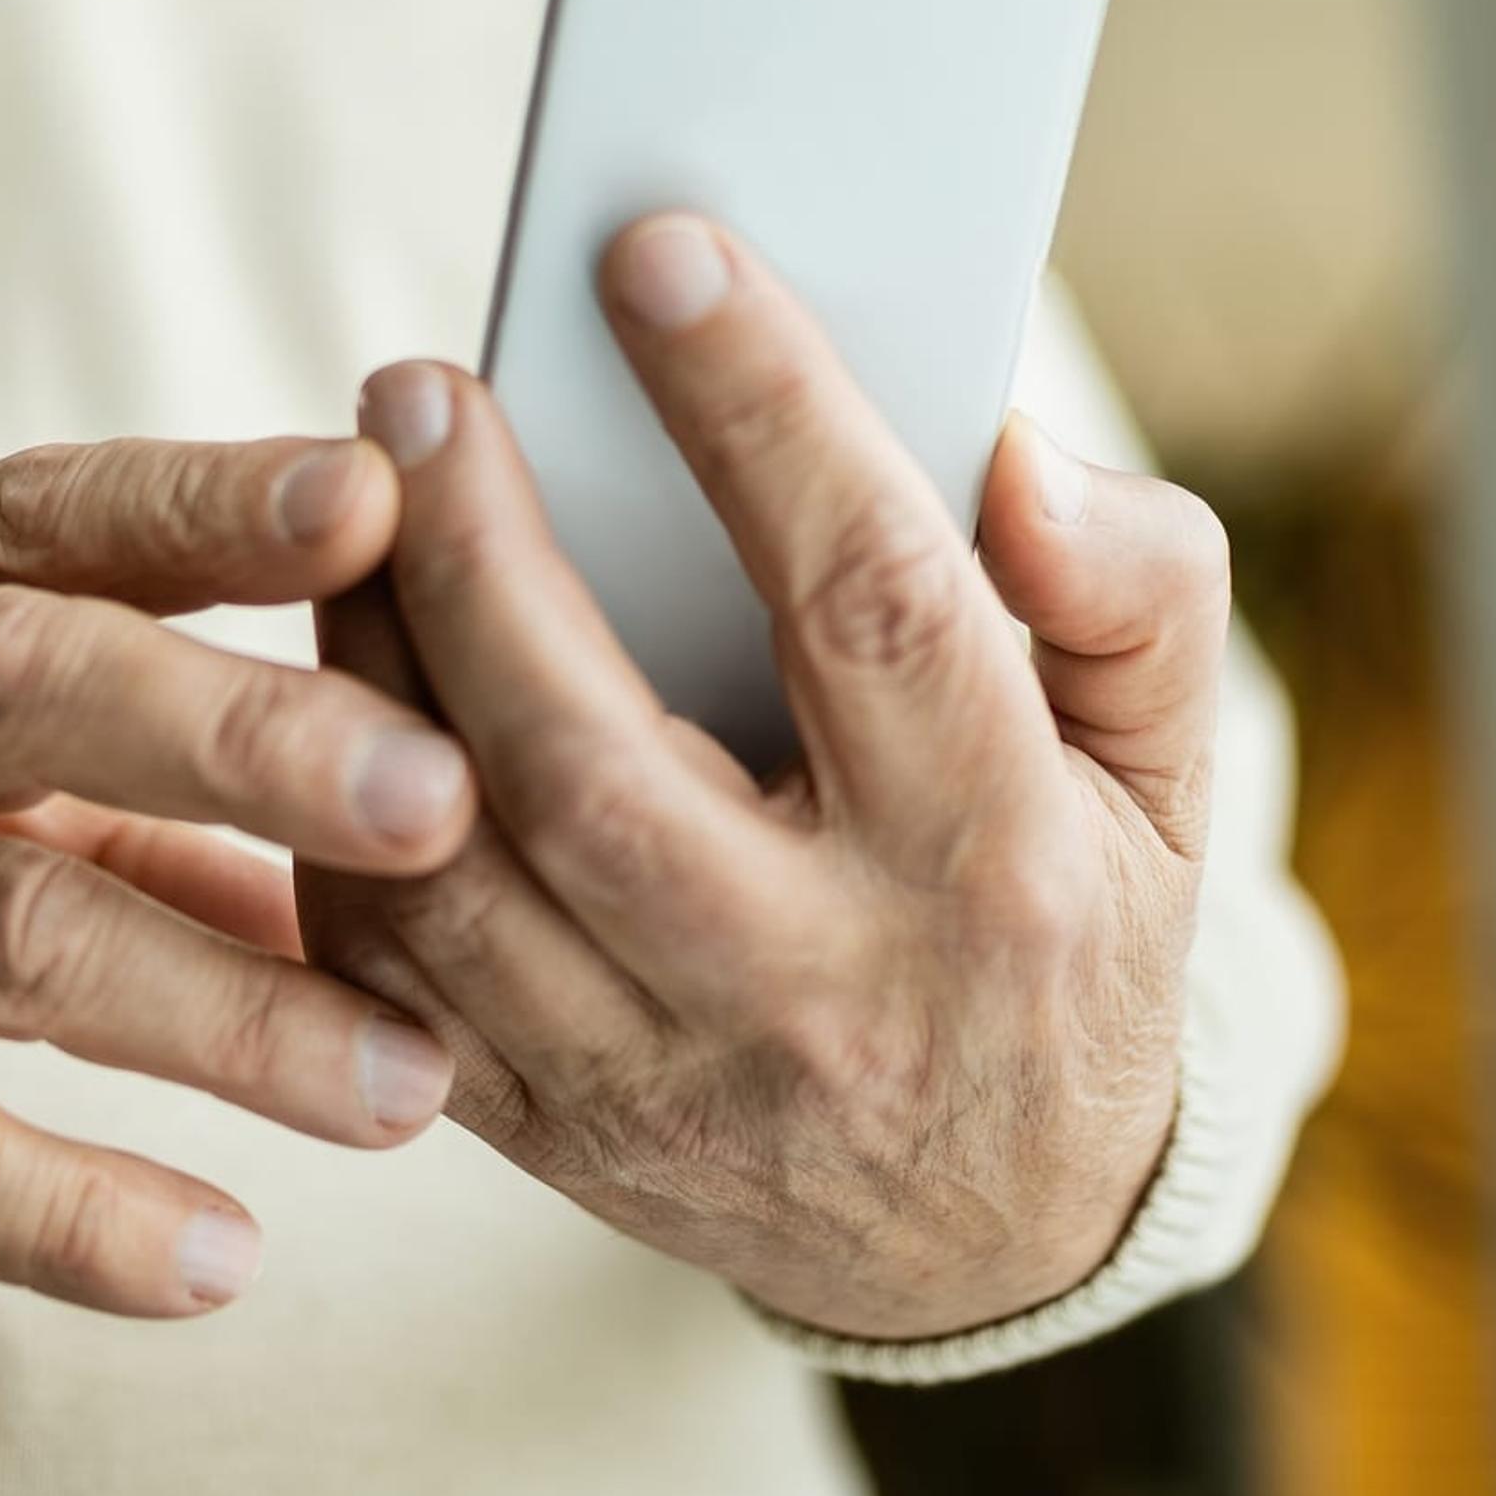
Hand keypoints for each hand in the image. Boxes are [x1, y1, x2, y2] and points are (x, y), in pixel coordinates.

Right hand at [0, 433, 477, 1317]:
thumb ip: (129, 778)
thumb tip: (388, 855)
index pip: (41, 513)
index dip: (203, 498)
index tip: (377, 495)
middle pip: (20, 683)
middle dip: (242, 734)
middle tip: (440, 798)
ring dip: (218, 1008)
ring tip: (406, 1086)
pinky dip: (59, 1209)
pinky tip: (209, 1260)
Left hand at [299, 214, 1222, 1341]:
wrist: (994, 1240)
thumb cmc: (1066, 930)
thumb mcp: (1169, 774)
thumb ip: (1131, 592)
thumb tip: (1010, 459)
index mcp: (992, 864)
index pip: (865, 603)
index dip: (759, 414)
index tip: (659, 255)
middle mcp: (816, 985)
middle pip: (593, 756)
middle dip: (480, 551)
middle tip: (421, 386)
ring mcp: (663, 1078)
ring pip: (450, 871)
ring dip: (368, 670)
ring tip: (346, 505)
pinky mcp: (547, 1130)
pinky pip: (386, 971)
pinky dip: (327, 819)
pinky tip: (328, 677)